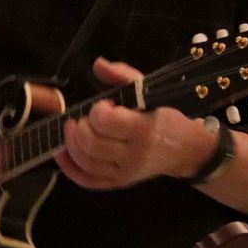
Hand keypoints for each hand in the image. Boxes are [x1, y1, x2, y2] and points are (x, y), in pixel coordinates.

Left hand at [55, 57, 211, 190]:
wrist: (188, 150)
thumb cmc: (166, 117)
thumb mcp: (150, 91)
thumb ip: (122, 75)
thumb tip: (98, 64)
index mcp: (143, 129)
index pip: (105, 121)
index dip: (98, 109)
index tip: (105, 104)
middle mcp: (133, 155)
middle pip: (90, 142)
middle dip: (81, 125)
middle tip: (87, 117)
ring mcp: (126, 173)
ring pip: (85, 161)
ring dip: (71, 142)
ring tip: (74, 127)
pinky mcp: (119, 183)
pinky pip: (87, 181)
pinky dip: (69, 167)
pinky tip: (60, 151)